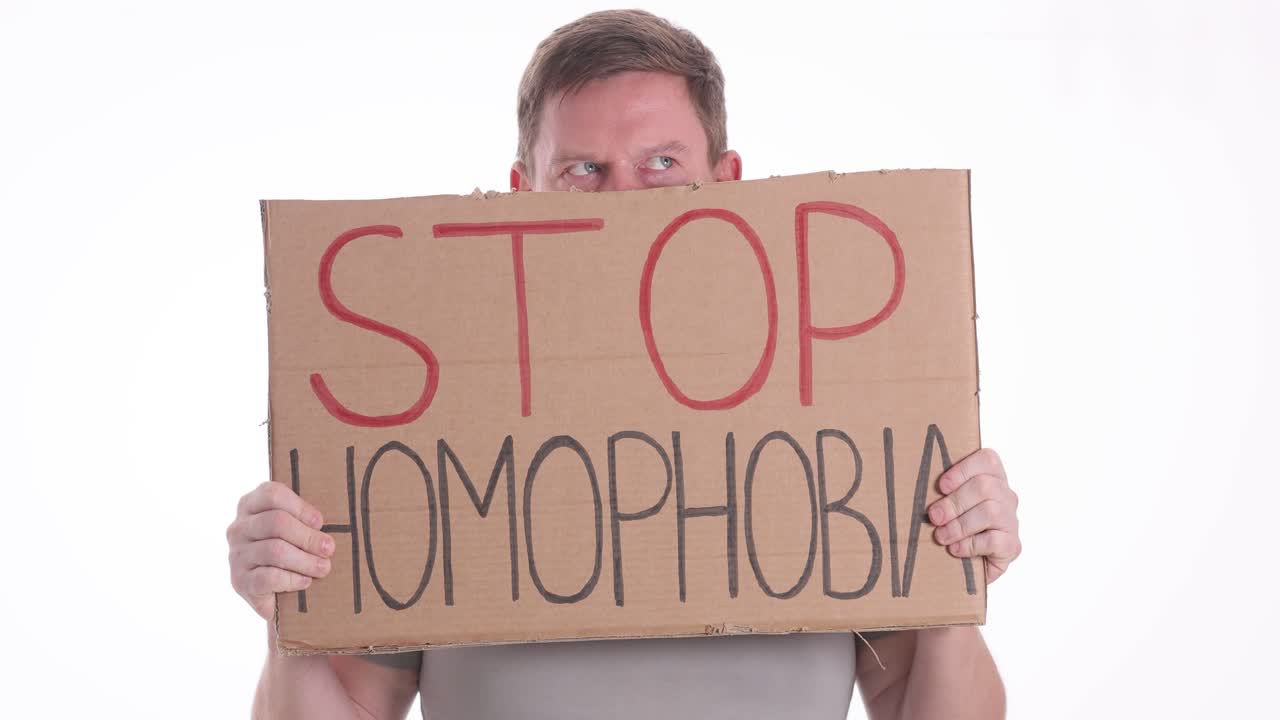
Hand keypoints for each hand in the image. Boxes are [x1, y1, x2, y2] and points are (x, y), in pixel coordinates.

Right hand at [227, 481, 334, 619]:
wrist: (276, 595)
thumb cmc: (292, 551)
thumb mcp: (296, 529)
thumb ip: (305, 518)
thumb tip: (330, 518)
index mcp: (251, 505)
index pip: (272, 494)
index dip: (300, 507)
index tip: (320, 522)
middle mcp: (238, 528)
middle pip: (276, 522)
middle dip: (308, 536)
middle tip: (329, 548)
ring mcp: (236, 555)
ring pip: (274, 551)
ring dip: (305, 560)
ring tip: (324, 567)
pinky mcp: (239, 581)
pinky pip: (268, 577)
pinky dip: (292, 579)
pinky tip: (306, 582)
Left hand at [927, 448, 1020, 582]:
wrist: (966, 565)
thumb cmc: (950, 527)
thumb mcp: (944, 504)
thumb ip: (939, 492)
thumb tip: (918, 488)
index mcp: (991, 478)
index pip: (987, 460)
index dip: (963, 470)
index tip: (941, 486)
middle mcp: (1006, 496)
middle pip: (985, 487)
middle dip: (954, 502)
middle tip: (934, 516)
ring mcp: (1010, 521)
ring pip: (990, 512)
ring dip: (960, 525)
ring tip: (941, 536)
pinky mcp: (1012, 545)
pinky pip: (994, 540)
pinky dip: (970, 545)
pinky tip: (955, 550)